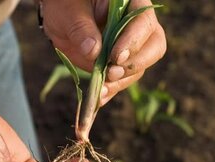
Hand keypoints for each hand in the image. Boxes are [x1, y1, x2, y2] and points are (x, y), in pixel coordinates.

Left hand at [41, 0, 166, 105]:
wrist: (61, 18)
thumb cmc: (67, 4)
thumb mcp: (70, 11)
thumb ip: (81, 28)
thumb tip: (93, 51)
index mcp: (130, 4)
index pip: (143, 23)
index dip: (133, 41)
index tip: (115, 56)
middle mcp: (137, 27)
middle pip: (153, 48)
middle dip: (134, 65)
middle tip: (111, 73)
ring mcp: (130, 48)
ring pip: (137, 69)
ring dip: (120, 82)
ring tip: (100, 90)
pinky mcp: (117, 65)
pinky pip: (121, 81)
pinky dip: (110, 91)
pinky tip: (99, 99)